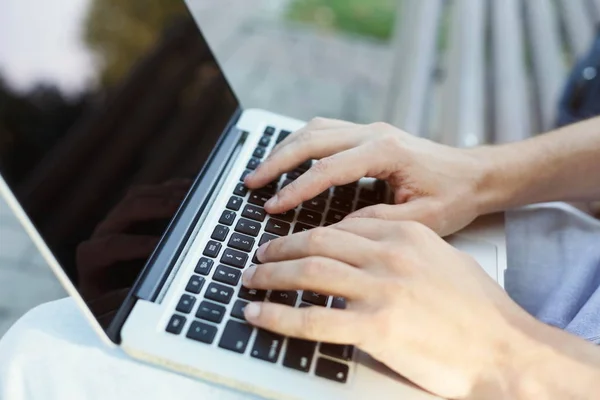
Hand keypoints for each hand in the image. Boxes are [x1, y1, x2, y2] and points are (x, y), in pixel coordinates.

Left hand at [77, 180, 189, 298]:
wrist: (109, 294)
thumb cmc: (112, 304)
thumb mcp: (112, 307)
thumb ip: (120, 303)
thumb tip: (135, 297)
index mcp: (93, 256)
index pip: (111, 244)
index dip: (135, 244)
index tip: (159, 247)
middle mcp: (105, 232)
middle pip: (127, 209)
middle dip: (156, 208)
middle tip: (182, 210)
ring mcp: (120, 218)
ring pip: (139, 196)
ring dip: (166, 194)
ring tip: (193, 197)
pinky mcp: (137, 211)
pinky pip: (153, 192)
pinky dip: (173, 189)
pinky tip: (193, 191)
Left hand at [241, 219, 540, 398]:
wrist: (505, 348)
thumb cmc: (478, 308)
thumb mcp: (441, 258)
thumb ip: (402, 246)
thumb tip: (364, 246)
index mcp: (404, 233)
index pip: (341, 225)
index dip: (308, 233)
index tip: (292, 241)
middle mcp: (389, 254)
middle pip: (317, 242)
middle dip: (280, 247)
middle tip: (260, 255)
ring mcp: (380, 289)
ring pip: (308, 272)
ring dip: (271, 275)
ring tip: (252, 279)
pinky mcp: (375, 327)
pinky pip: (312, 319)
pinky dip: (278, 315)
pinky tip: (259, 314)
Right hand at [245, 118, 490, 235]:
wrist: (474, 175)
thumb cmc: (454, 196)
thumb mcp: (422, 220)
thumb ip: (378, 223)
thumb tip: (335, 229)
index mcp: (386, 152)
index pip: (328, 171)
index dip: (296, 190)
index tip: (272, 208)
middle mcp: (374, 133)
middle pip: (312, 139)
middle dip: (277, 161)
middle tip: (251, 182)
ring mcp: (370, 130)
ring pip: (315, 129)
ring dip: (285, 148)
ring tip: (261, 171)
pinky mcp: (369, 134)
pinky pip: (325, 130)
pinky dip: (301, 143)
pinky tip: (288, 158)